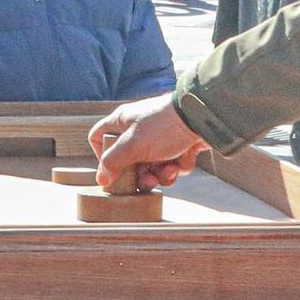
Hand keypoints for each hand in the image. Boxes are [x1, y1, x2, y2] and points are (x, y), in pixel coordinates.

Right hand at [90, 96, 210, 190]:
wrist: (202, 119)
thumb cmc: (162, 127)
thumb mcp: (132, 145)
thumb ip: (113, 162)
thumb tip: (101, 179)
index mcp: (121, 122)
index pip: (98, 137)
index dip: (101, 155)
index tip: (113, 169)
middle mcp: (137, 130)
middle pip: (128, 161)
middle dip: (140, 174)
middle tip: (148, 180)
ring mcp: (158, 138)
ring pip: (151, 167)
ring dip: (161, 173)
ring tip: (170, 169)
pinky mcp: (177, 145)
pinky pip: (170, 164)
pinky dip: (178, 166)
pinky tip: (185, 158)